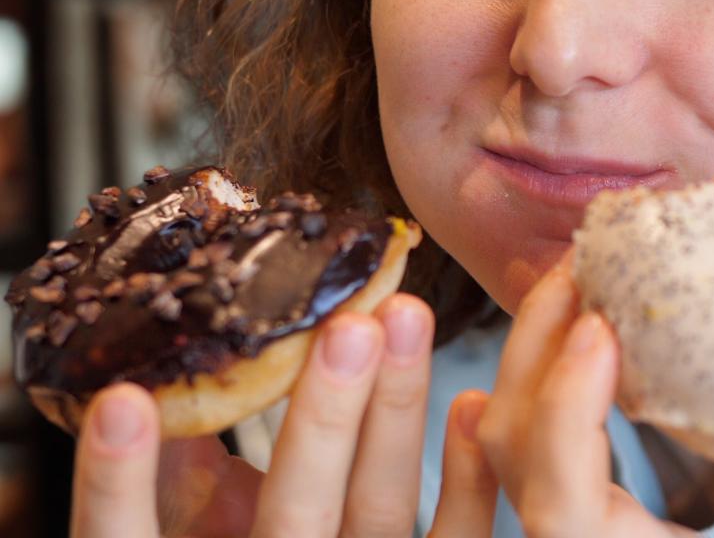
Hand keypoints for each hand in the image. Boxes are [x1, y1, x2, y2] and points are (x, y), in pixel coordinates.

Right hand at [68, 293, 498, 537]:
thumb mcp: (186, 531)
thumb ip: (167, 485)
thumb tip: (150, 391)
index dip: (119, 483)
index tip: (123, 400)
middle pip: (295, 518)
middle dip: (323, 421)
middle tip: (349, 328)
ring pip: (379, 512)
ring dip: (396, 415)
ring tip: (405, 321)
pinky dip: (468, 480)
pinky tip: (469, 403)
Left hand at [476, 257, 713, 537]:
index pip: (560, 511)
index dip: (564, 413)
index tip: (601, 329)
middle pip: (513, 459)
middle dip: (533, 350)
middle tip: (585, 266)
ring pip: (507, 454)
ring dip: (526, 360)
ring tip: (577, 284)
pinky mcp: (588, 528)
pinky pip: (529, 460)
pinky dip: (531, 393)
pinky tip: (561, 340)